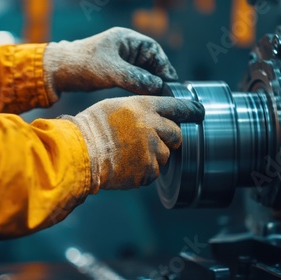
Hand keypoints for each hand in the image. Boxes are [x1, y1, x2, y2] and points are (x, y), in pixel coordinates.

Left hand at [43, 27, 177, 95]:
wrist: (59, 71)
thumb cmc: (82, 64)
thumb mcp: (111, 71)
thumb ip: (135, 78)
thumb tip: (157, 86)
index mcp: (127, 39)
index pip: (153, 51)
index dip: (164, 66)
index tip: (170, 82)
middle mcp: (126, 48)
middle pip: (151, 62)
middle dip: (159, 77)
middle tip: (167, 93)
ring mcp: (121, 59)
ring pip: (143, 72)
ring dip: (150, 84)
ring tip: (158, 98)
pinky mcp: (115, 71)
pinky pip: (134, 79)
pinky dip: (141, 87)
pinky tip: (144, 98)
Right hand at [61, 96, 203, 190]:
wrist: (80, 152)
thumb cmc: (92, 127)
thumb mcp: (115, 106)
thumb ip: (139, 110)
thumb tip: (154, 117)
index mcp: (145, 107)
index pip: (177, 106)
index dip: (191, 110)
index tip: (200, 112)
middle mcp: (153, 127)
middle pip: (176, 134)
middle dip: (169, 138)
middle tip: (151, 140)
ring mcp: (151, 150)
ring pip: (165, 155)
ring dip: (154, 156)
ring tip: (130, 154)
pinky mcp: (147, 171)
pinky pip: (153, 172)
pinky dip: (144, 171)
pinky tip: (127, 165)